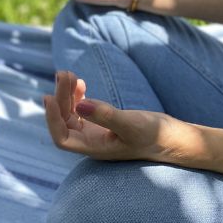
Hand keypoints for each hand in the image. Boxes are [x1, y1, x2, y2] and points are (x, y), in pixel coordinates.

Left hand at [42, 70, 177, 160]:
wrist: (173, 139)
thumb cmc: (155, 135)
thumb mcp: (131, 124)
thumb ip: (106, 115)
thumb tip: (80, 105)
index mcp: (94, 149)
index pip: (62, 138)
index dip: (52, 119)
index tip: (49, 97)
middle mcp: (91, 143)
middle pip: (65, 121)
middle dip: (61, 98)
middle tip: (64, 73)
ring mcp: (96, 133)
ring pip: (71, 113)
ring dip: (67, 94)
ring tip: (68, 73)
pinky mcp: (103, 124)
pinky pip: (82, 110)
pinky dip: (78, 96)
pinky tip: (80, 83)